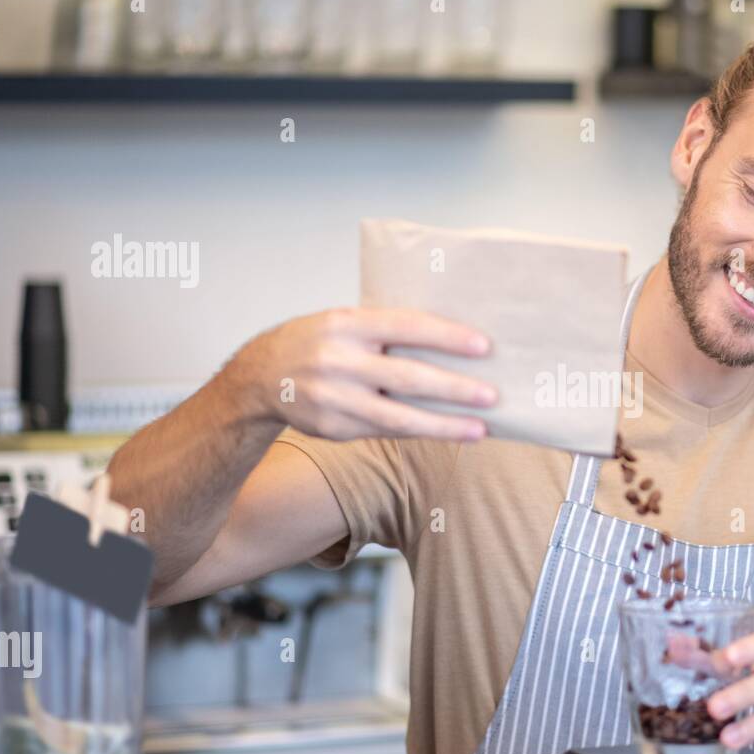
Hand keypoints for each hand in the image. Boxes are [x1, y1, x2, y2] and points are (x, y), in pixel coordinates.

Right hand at [237, 307, 497, 441]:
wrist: (261, 376)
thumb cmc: (320, 342)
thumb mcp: (344, 321)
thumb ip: (386, 329)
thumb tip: (451, 338)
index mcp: (347, 323)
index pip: (405, 326)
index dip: (446, 336)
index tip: (483, 346)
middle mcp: (339, 360)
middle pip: (407, 377)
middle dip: (454, 388)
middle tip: (492, 395)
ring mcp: (334, 398)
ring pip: (399, 416)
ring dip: (445, 424)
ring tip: (481, 428)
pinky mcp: (334, 428)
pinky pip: (387, 431)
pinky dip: (422, 432)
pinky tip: (451, 433)